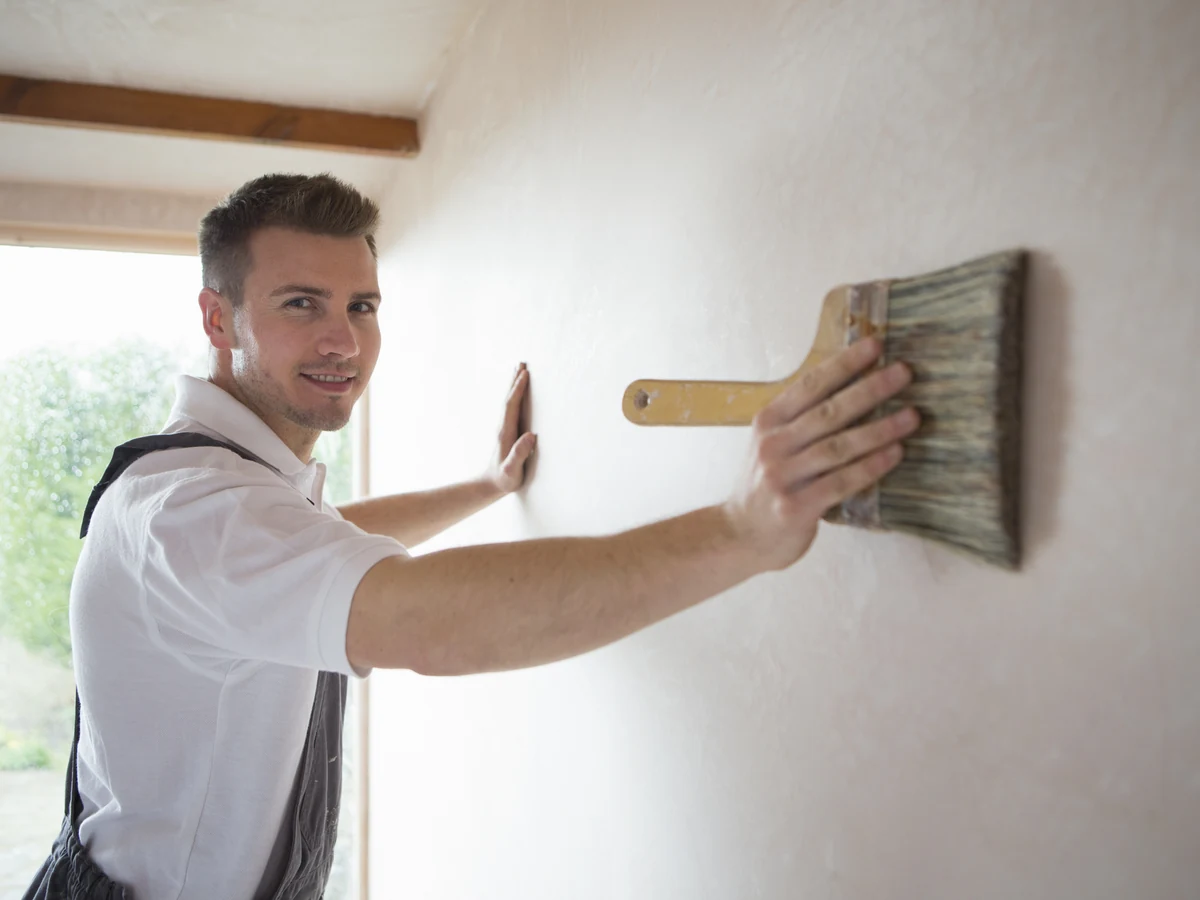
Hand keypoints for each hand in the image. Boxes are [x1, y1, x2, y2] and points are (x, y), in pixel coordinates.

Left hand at [485, 362, 537, 494]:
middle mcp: (503, 427)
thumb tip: (530, 435)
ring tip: (519, 370)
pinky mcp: (507, 431)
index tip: (524, 375)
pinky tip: (518, 393)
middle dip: (515, 381)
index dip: (517, 390)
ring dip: (514, 386)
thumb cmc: (504, 480)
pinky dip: (515, 396)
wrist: (490, 485)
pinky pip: (512, 408)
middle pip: (508, 399)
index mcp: (505, 433)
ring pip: (509, 402)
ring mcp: (504, 428)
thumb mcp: (511, 471)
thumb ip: (519, 454)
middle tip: (521, 363)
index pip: (511, 406)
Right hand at [721, 338, 919, 571]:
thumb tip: (856, 386)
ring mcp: (783, 476)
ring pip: (839, 446)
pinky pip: (841, 482)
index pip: (811, 385)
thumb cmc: (767, 484)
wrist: (740, 534)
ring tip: (912, 416)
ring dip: (880, 429)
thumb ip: (803, 420)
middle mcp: (773, 444)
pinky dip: (871, 466)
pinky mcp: (796, 507)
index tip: (876, 346)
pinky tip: (895, 454)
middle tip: (904, 372)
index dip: (844, 364)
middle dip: (870, 389)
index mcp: (769, 421)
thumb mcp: (773, 443)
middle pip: (829, 411)